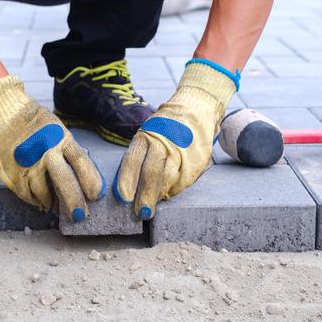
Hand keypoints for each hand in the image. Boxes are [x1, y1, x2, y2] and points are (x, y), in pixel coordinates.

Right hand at [0, 76, 103, 221]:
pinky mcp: (10, 171)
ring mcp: (27, 162)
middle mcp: (45, 151)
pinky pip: (25, 194)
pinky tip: (38, 200)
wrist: (1, 109)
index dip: (91, 180)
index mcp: (60, 138)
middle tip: (80, 216)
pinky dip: (33, 200)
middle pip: (64, 181)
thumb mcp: (56, 128)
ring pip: (43, 192)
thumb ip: (66, 149)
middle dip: (74, 202)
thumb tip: (80, 175)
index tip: (96, 195)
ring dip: (51, 202)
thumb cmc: (33, 121)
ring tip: (55, 206)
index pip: (81, 162)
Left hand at [113, 60, 237, 219]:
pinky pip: (184, 179)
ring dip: (160, 195)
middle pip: (152, 172)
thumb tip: (131, 186)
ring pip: (169, 178)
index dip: (127, 180)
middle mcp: (163, 142)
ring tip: (152, 208)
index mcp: (146, 135)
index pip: (133, 159)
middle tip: (141, 213)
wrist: (197, 108)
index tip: (123, 198)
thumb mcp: (148, 133)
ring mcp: (181, 150)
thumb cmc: (166, 127)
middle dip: (145, 195)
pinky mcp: (197, 158)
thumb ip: (141, 156)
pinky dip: (175, 189)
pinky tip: (169, 193)